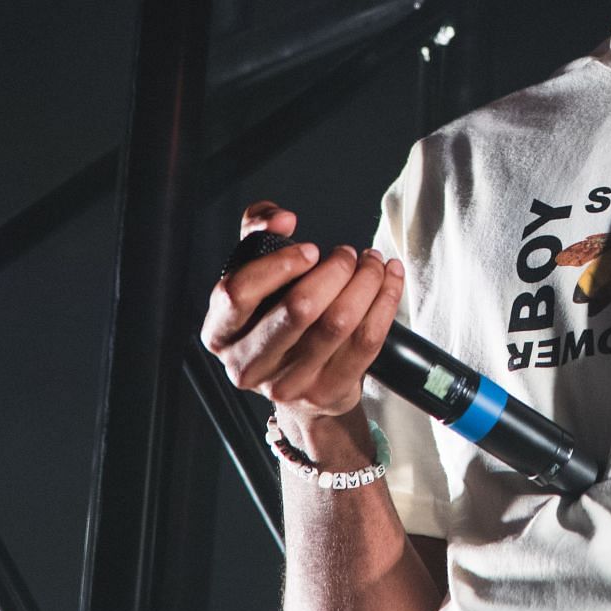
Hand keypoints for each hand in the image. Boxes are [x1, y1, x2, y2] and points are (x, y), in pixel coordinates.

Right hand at [200, 201, 405, 422]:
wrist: (300, 387)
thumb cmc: (275, 319)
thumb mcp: (254, 274)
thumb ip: (257, 230)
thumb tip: (281, 219)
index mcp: (221, 332)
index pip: (239, 293)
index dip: (278, 265)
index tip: (309, 249)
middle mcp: (249, 363)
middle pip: (299, 308)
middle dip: (335, 270)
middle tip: (349, 254)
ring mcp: (289, 383)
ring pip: (338, 323)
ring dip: (366, 282)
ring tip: (372, 263)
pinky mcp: (327, 391)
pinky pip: (367, 341)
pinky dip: (385, 302)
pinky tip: (389, 280)